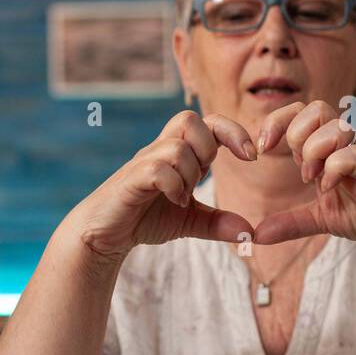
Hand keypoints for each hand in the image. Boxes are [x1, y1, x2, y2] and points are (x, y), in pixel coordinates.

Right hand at [68, 110, 257, 259]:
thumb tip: (250, 233)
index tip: (252, 156)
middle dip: (208, 146)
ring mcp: (143, 162)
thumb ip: (218, 223)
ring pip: (176, 146)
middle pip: (189, 119)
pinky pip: (158, 168)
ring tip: (184, 198)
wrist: (104, 235)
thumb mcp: (188, 221)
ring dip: (190, 173)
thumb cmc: (143, 219)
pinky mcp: (130, 179)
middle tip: (205, 176)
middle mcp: (159, 150)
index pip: (209, 122)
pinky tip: (175, 202)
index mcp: (177, 153)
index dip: (233, 131)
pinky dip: (173, 185)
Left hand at [254, 100, 355, 257]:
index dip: (276, 122)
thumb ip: (290, 223)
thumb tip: (258, 235)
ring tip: (314, 180)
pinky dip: (333, 171)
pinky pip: (351, 156)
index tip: (262, 150)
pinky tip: (330, 189)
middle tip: (298, 168)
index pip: (299, 112)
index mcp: (325, 150)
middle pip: (314, 109)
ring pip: (333, 126)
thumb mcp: (321, 219)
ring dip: (314, 152)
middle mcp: (342, 146)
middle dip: (296, 135)